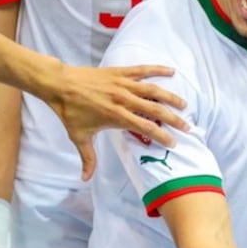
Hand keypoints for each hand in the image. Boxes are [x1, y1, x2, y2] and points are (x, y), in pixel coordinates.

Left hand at [49, 64, 188, 180]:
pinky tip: (171, 71)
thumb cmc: (70, 112)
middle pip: (154, 109)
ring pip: (152, 89)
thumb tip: (86, 178)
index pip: (145, 127)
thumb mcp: (79, 136)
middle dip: (172, 118)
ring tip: (184, 104)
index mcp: (116, 116)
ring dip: (170, 96)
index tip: (173, 142)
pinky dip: (157, 69)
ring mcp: (122, 84)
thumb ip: (87, 158)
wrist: (60, 85)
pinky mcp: (119, 72)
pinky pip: (142, 70)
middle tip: (186, 127)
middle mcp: (123, 99)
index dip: (161, 135)